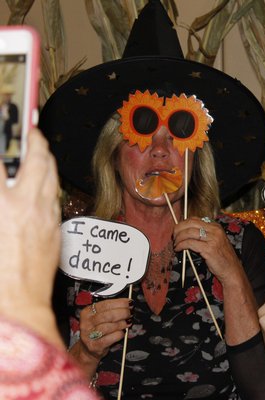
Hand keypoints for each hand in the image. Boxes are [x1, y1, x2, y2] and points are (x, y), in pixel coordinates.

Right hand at [0, 129, 61, 345]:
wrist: (18, 303)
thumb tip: (3, 179)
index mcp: (1, 205)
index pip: (2, 160)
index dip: (3, 140)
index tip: (4, 128)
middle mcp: (27, 206)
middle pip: (37, 159)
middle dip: (34, 139)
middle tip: (29, 130)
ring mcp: (46, 216)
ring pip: (52, 175)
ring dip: (45, 158)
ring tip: (39, 149)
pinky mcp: (56, 228)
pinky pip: (55, 195)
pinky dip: (49, 181)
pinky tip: (42, 182)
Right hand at [76, 298, 131, 361]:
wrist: (89, 347)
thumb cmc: (97, 329)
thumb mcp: (100, 316)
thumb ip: (111, 309)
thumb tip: (127, 303)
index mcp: (87, 312)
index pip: (105, 304)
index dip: (120, 303)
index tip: (129, 303)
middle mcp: (86, 323)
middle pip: (107, 315)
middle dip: (122, 313)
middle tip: (130, 313)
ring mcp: (89, 335)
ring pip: (108, 327)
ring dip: (121, 324)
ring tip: (128, 322)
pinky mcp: (94, 346)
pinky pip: (109, 338)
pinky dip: (118, 334)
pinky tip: (122, 332)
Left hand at [172, 217, 243, 285]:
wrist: (232, 270)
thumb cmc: (221, 257)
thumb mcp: (215, 241)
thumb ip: (204, 234)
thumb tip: (185, 231)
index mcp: (216, 226)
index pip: (195, 219)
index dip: (183, 224)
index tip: (177, 230)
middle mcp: (215, 230)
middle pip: (191, 223)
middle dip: (178, 229)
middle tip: (174, 236)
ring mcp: (213, 239)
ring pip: (189, 232)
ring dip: (178, 238)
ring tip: (175, 244)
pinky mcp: (209, 249)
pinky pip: (190, 243)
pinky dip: (181, 245)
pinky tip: (178, 249)